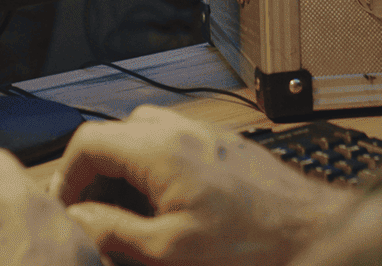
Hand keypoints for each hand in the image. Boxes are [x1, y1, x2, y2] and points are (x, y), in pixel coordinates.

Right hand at [52, 105, 356, 265]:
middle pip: (114, 135)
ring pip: (145, 134)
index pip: (88, 142)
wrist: (314, 232)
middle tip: (98, 217)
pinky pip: (177, 143)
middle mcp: (181, 131)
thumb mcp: (169, 251)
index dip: (68, 177)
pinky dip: (159, 168)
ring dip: (128, 169)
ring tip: (132, 214)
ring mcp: (206, 135)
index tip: (69, 210)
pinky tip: (171, 206)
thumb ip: (114, 232)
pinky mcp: (227, 146)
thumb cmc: (250, 245)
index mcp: (159, 150)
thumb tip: (78, 219)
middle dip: (98, 175)